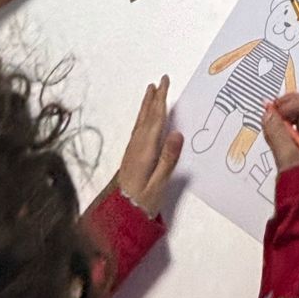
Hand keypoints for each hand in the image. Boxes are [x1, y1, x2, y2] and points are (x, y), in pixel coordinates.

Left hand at [116, 75, 183, 216]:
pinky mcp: (131, 157)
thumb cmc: (142, 202)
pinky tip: (144, 118)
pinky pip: (138, 130)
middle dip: (154, 98)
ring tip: (150, 92)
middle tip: (159, 81)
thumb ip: (168, 159)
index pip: (156, 120)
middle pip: (147, 117)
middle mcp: (137, 147)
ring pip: (141, 122)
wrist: (120, 216)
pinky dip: (143, 118)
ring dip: (146, 106)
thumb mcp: (159, 184)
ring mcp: (132, 151)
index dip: (160, 100)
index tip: (164, 83)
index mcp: (145, 150)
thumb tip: (177, 133)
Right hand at [264, 89, 298, 171]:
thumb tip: (267, 111)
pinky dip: (282, 127)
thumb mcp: (288, 156)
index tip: (276, 112)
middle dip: (287, 106)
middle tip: (270, 112)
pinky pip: (293, 129)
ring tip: (269, 125)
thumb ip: (277, 132)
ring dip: (283, 116)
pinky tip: (272, 134)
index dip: (293, 102)